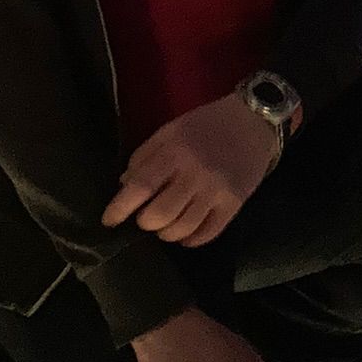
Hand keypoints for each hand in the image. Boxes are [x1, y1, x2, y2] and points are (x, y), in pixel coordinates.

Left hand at [101, 93, 278, 246]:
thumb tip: (124, 186)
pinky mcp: (234, 204)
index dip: (120, 208)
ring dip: (167, 233)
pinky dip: (192, 240)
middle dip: (146, 222)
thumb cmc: (206, 124)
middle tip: (146, 217)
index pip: (140, 186)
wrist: (253, 121)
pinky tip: (185, 234)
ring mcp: (216, 191)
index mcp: (174, 152)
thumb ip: (145, 155)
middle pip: (159, 214)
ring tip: (165, 226)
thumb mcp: (170, 130)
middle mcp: (194, 174)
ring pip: (182, 228)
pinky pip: (209, 233)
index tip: (108, 220)